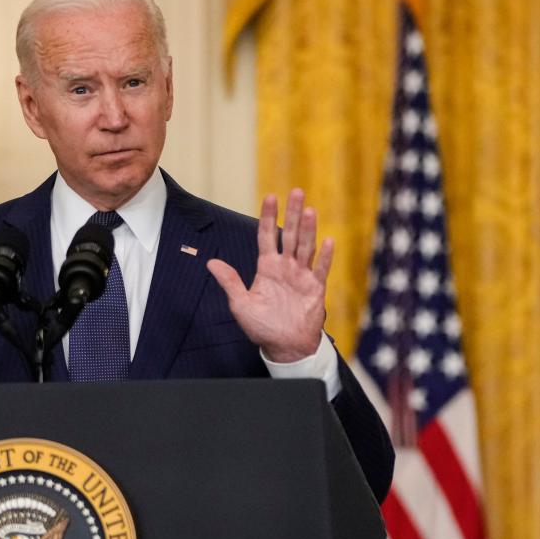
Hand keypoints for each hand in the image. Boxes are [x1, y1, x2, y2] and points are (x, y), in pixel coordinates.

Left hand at [207, 189, 333, 362]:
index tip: (270, 196)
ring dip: (308, 229)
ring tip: (309, 210)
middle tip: (296, 191)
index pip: (266, 236)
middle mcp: (285, 267)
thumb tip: (211, 263)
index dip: (267, 216)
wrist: (284, 347)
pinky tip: (328, 241)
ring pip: (305, 247)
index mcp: (267, 267)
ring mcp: (302, 276)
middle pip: (289, 234)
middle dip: (292, 213)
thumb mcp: (241, 304)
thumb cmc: (262, 327)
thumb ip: (230, 282)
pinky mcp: (315, 288)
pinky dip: (324, 256)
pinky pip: (321, 269)